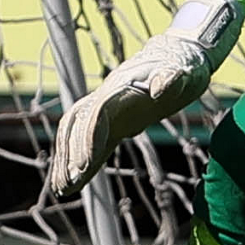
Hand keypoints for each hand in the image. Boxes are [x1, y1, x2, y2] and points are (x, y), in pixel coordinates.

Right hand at [50, 34, 210, 195]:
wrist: (179, 55)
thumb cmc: (183, 64)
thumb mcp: (181, 71)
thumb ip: (170, 78)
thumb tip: (159, 88)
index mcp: (121, 87)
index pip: (97, 114)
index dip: (89, 138)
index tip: (85, 165)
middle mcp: (108, 97)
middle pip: (79, 126)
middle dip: (72, 155)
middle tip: (67, 185)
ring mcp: (110, 109)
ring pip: (77, 134)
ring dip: (67, 159)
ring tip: (61, 189)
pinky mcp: (117, 120)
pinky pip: (93, 141)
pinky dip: (82, 160)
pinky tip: (75, 182)